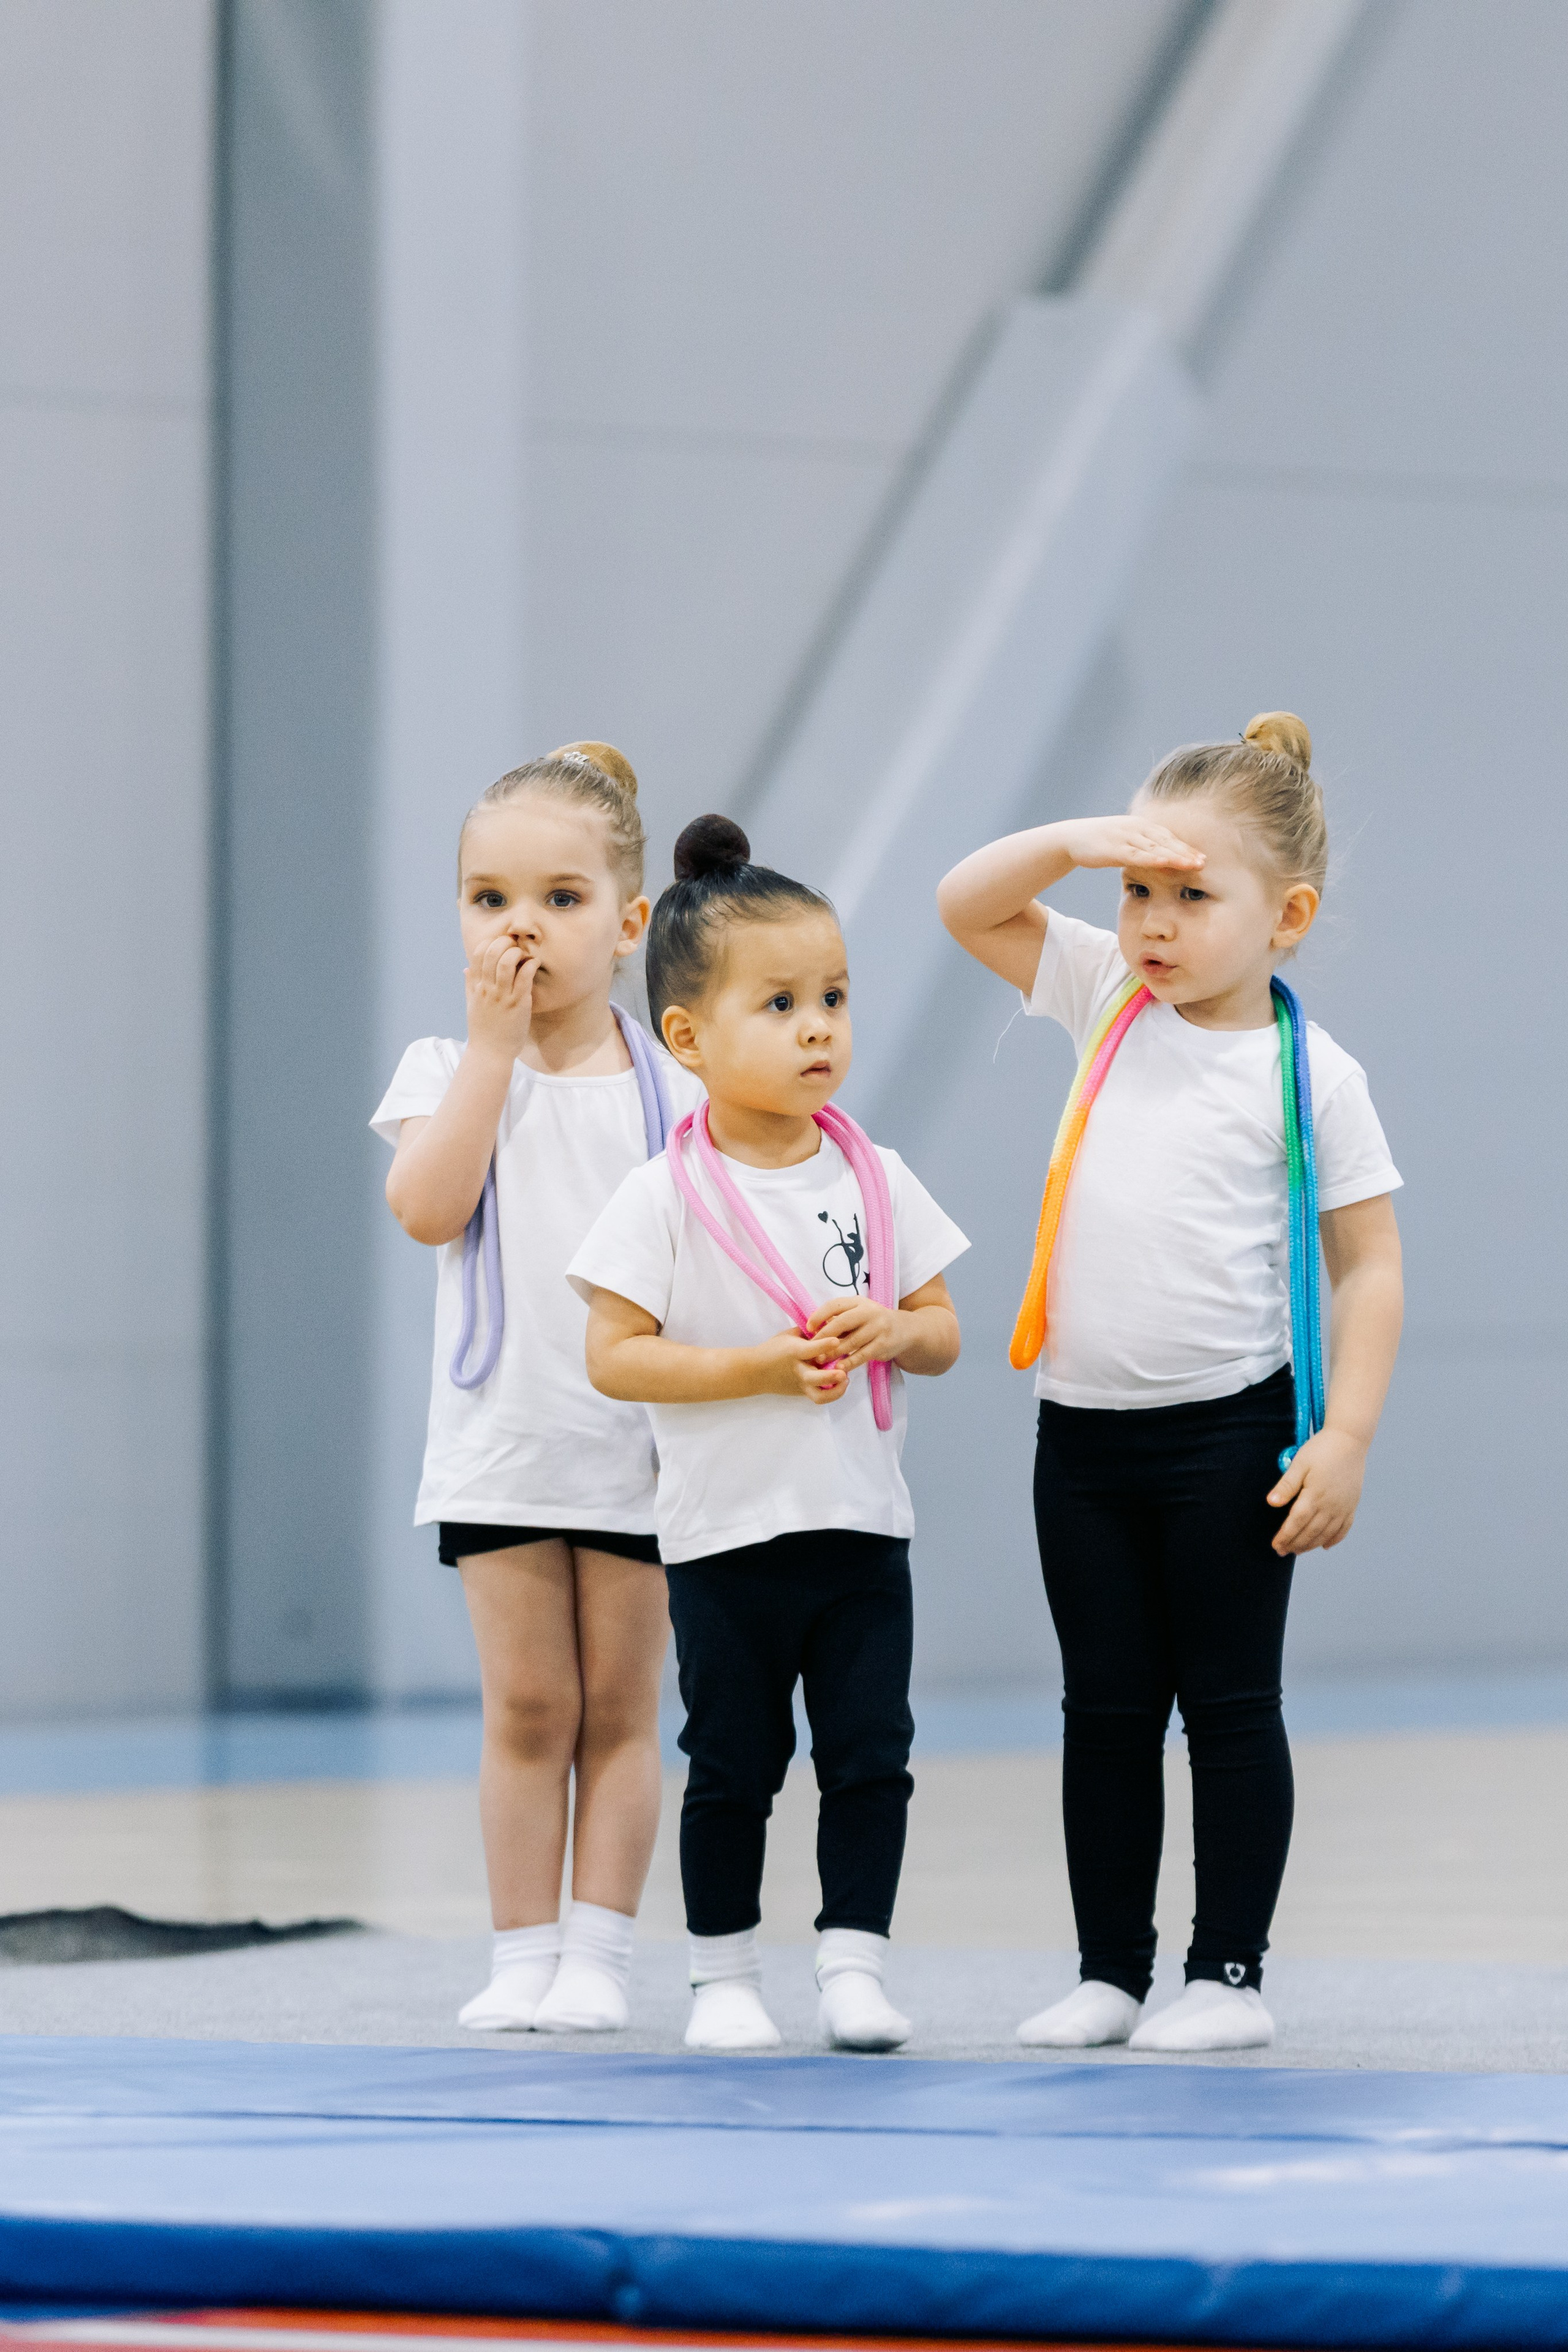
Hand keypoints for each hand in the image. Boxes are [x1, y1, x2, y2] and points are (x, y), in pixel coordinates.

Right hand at [465, 930, 536, 1063]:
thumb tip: (466, 968)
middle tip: (514, 944)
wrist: (490, 1054)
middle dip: (504, 942)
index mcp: (476, 987)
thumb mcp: (471, 1005)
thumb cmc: (483, 1030)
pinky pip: (524, 977)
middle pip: (491, 953)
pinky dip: (531, 965)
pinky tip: (535, 964)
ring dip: (517, 952)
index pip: (477, 954)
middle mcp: (487, 989)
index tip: (499, 943)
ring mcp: (503, 996)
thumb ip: (469, 985)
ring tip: (524, 954)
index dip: (489, 942)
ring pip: (507, 963)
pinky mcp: (518, 1004)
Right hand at [751, 1326, 848, 1406]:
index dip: (823, 1345)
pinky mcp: (803, 1393)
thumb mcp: (788, 1335)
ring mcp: (801, 1384)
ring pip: (819, 1396)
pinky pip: (820, 1397)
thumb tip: (828, 1326)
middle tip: (843, 1373)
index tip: (836, 1340)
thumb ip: (808, 1332)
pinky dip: (833, 1392)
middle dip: (829, 1377)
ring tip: (845, 1379)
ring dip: (835, 1390)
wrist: (756, 1371)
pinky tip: (840, 1383)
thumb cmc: (773, 1349)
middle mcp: (798, 1370)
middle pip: (814, 1378)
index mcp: (793, 1352)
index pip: (810, 1349)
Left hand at [806, 1297, 909, 1370]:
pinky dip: (849, 1362)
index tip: (808, 1327)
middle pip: (842, 1322)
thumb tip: (814, 1329)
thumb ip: (840, 1318)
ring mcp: (878, 1328)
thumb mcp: (859, 1312)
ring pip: (851, 1341)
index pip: (835, 1304)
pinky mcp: (883, 1344)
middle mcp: (870, 1312)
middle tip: (811, 1347)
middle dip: (824, 1336)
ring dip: (834, 1352)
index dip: (819, 1315)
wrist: (904, 1330)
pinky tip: (839, 1368)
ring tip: (820, 1360)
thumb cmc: (873, 1322)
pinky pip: (862, 1355)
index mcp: (859, 1302)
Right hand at [1058, 815, 1205, 873]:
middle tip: (1203, 862)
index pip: (1168, 837)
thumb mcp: (1126, 842)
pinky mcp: (1114, 848)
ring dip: (1174, 856)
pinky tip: (1163, 863)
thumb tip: (1161, 860)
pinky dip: (1151, 858)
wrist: (1072, 837)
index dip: (1186, 847)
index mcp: (1142, 826)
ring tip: (1191, 864)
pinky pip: (1136, 854)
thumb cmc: (1101, 842)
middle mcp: (1137, 828)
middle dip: (1185, 852)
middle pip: (1166, 841)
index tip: (1202, 857)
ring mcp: (1126, 837)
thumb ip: (1143, 848)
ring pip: (1155, 848)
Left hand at [1267, 1428, 1367, 1554]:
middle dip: (1295, 1544)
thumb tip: (1271, 1503)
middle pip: (1310, 1532)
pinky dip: (1334, 1539)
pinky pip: (1344, 1527)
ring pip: (1326, 1533)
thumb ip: (1286, 1485)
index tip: (1276, 1545)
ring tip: (1299, 1550)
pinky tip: (1325, 1545)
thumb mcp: (1299, 1464)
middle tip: (1283, 1552)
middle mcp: (1330, 1506)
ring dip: (1312, 1544)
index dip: (1285, 1536)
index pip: (1296, 1523)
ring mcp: (1343, 1506)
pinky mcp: (1352, 1504)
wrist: (1350, 1440)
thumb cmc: (1321, 1449)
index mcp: (1314, 1496)